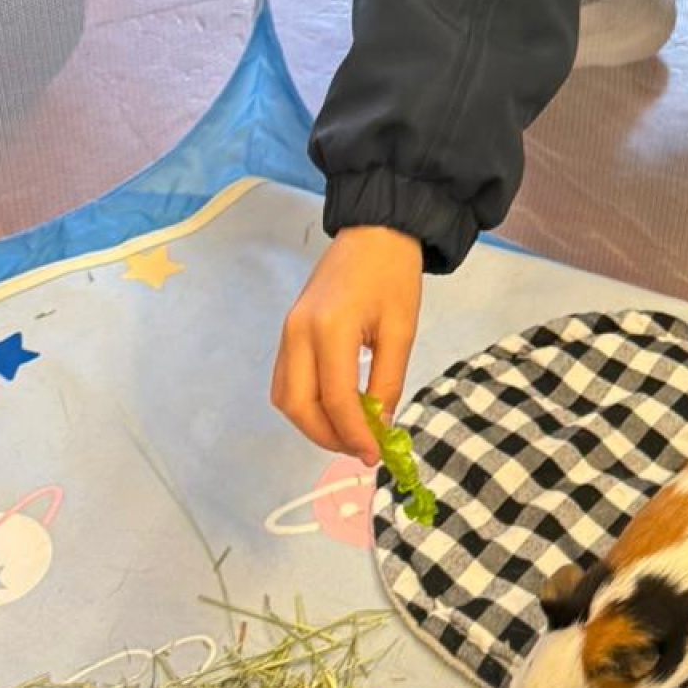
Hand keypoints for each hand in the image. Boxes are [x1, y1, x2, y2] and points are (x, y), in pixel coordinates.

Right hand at [272, 226, 423, 459]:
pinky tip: (335, 409)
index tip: (375, 455)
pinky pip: (286, 381)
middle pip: (298, 405)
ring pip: (285, 397)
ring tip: (349, 433)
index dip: (354, 434)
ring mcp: (287, 331)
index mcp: (330, 328)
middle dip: (327, 436)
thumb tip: (379, 425)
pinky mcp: (288, 331)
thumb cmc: (393, 276)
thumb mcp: (402, 330)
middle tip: (360, 448)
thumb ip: (388, 381)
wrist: (374, 232)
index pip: (334, 398)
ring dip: (313, 424)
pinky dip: (305, 404)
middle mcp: (298, 332)